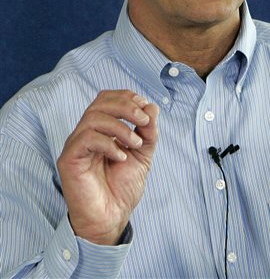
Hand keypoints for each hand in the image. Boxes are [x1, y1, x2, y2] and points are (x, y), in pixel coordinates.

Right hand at [57, 90, 158, 245]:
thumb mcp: (143, 154)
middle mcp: (85, 133)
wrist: (111, 219)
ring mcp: (75, 145)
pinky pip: (86, 139)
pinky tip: (121, 158)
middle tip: (143, 121)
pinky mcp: (69, 159)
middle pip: (99, 103)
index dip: (126, 97)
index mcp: (100, 129)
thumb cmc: (122, 188)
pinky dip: (108, 144)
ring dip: (120, 127)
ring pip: (93, 118)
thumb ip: (148, 131)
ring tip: (136, 143)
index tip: (145, 108)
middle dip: (125, 106)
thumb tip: (152, 106)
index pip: (106, 98)